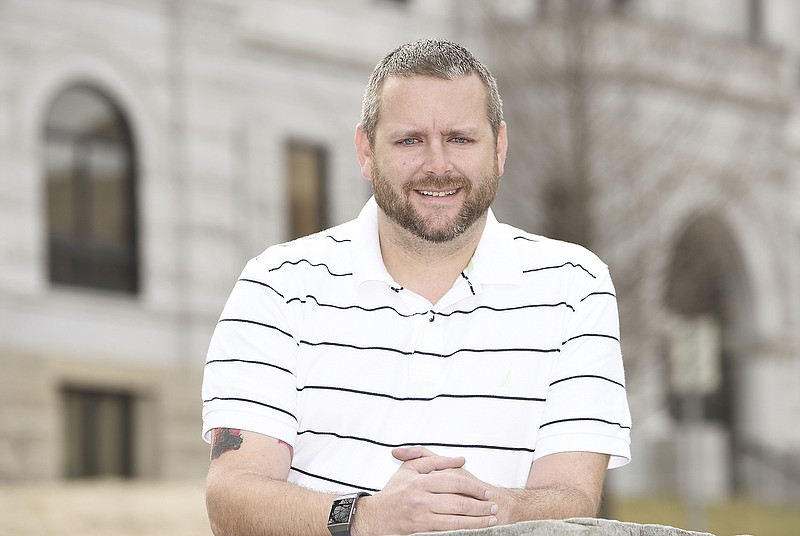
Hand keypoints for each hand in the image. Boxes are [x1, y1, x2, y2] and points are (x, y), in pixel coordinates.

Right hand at [355, 447, 497, 534]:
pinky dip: (464, 529)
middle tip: (494, 506)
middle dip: (480, 505)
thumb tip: (461, 459)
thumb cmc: (394, 491)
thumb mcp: (410, 469)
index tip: (486, 491)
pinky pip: (447, 530)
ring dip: (477, 520)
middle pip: (458, 501)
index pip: (453, 481)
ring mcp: (421, 515)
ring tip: (491, 519)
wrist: (375, 516)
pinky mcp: (421, 529)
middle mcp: (421, 497)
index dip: (473, 487)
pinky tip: (475, 529)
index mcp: (420, 480)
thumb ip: (435, 461)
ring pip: (456, 518)